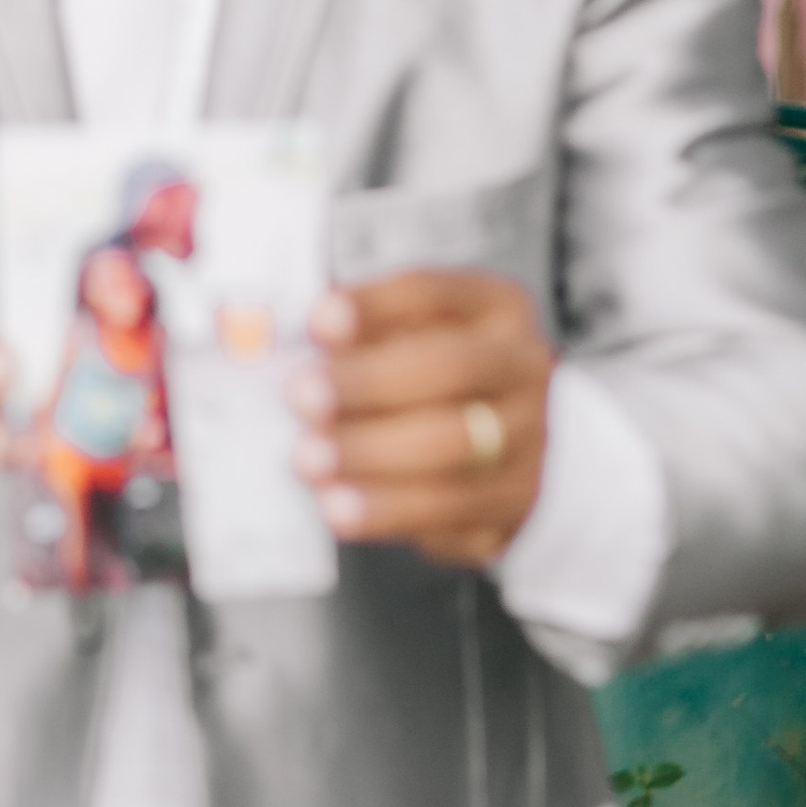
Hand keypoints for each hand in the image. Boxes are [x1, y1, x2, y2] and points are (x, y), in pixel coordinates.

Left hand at [290, 267, 550, 566]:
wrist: (510, 446)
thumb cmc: (434, 376)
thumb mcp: (405, 334)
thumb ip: (354, 333)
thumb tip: (275, 337)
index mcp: (495, 308)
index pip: (433, 294)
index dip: (373, 306)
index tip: (318, 322)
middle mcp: (522, 369)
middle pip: (451, 368)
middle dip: (370, 383)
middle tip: (303, 397)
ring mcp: (529, 439)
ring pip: (455, 450)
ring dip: (372, 456)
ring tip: (312, 461)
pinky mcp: (515, 503)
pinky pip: (453, 512)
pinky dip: (389, 511)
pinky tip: (342, 507)